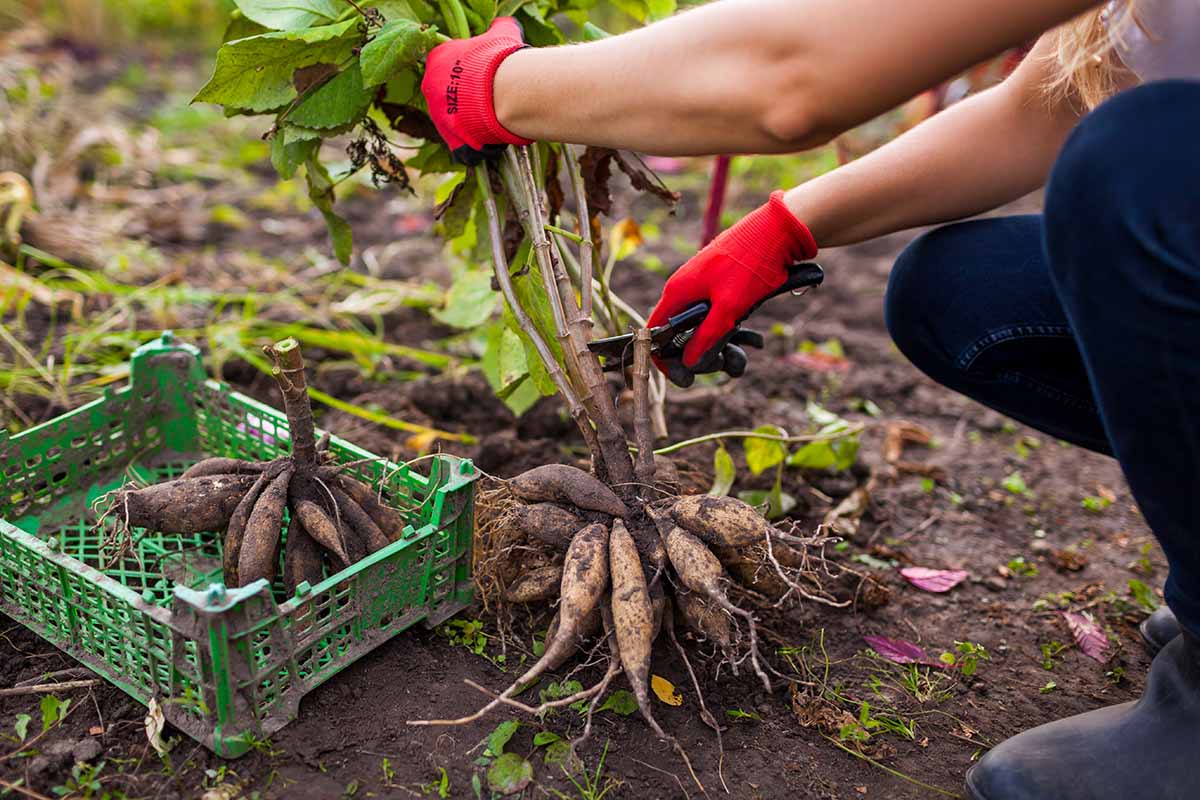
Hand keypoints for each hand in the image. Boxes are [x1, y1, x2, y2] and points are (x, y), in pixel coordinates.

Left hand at [421, 17, 532, 163]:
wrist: (507, 92)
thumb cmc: (500, 60)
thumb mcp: (500, 35)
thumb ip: (497, 29)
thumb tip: (505, 25)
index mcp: (436, 60)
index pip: (444, 66)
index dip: (466, 73)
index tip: (481, 76)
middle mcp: (430, 88)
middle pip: (447, 95)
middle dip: (466, 99)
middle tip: (490, 97)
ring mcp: (438, 116)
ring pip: (455, 120)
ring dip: (472, 121)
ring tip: (495, 116)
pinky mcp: (450, 140)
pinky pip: (463, 145)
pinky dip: (476, 144)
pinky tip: (492, 137)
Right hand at [647, 191, 816, 383]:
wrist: (777, 231)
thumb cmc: (750, 264)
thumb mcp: (729, 307)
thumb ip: (706, 337)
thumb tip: (689, 363)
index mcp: (677, 293)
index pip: (655, 334)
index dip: (666, 359)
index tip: (686, 377)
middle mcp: (684, 291)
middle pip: (680, 336)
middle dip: (700, 355)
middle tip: (723, 363)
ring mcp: (702, 289)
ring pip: (702, 329)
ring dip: (720, 346)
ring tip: (743, 353)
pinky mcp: (719, 288)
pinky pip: (717, 318)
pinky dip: (731, 332)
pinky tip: (753, 341)